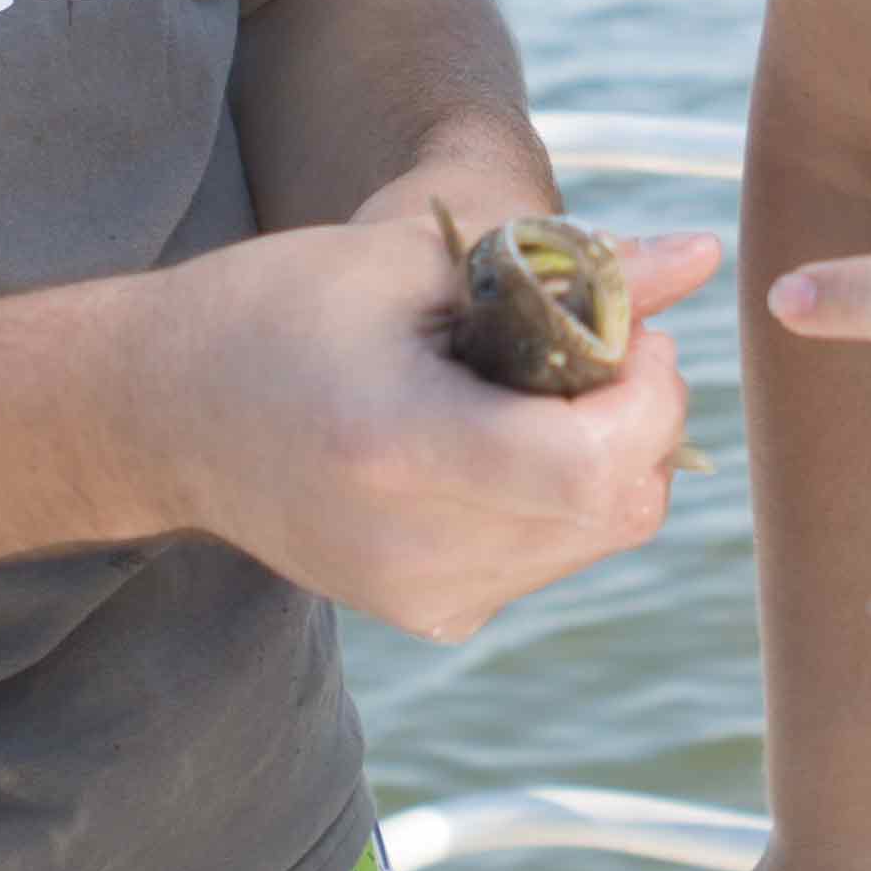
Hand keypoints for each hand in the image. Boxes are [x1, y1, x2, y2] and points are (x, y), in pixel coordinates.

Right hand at [125, 214, 720, 641]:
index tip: (626, 333)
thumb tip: (705, 256)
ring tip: (531, 387)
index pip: (593, 466)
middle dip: (644, 418)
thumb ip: (570, 263)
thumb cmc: (282, 307)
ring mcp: (422, 596)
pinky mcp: (432, 615)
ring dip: (609, 454)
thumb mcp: (416, 256)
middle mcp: (413, 545)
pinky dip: (564, 495)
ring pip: (603, 536)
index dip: (647, 396)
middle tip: (596, 347)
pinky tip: (497, 438)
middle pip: (620, 507)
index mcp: (397, 445)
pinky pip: (556, 556)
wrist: (165, 414)